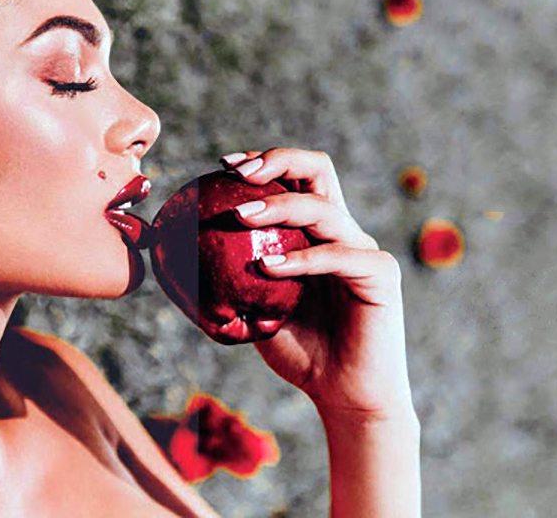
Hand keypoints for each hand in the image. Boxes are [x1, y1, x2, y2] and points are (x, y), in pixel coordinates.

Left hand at [221, 148, 414, 420]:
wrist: (345, 396)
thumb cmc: (300, 354)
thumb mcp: (255, 314)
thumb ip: (230, 285)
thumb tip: (176, 266)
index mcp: (317, 233)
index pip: (297, 177)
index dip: (264, 161)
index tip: (223, 166)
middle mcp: (343, 232)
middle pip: (318, 169)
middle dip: (277, 159)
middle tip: (235, 174)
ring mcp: (364, 250)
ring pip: (322, 208)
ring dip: (278, 206)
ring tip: (239, 216)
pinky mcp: (380, 274)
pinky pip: (337, 255)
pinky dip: (300, 258)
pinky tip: (267, 266)